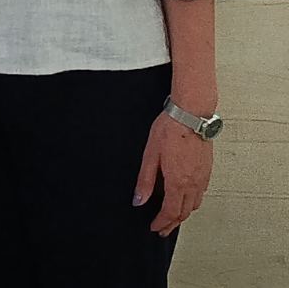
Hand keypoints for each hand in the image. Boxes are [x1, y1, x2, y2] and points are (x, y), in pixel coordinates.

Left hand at [135, 113, 213, 235]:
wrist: (191, 116)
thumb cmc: (169, 131)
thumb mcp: (150, 155)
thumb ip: (145, 180)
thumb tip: (138, 200)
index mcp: (178, 182)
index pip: (170, 211)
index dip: (162, 222)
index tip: (154, 227)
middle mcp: (193, 183)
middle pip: (184, 212)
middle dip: (172, 223)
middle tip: (163, 229)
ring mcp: (203, 178)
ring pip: (195, 205)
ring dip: (183, 215)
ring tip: (173, 218)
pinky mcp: (207, 171)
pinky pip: (201, 194)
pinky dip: (192, 203)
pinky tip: (186, 199)